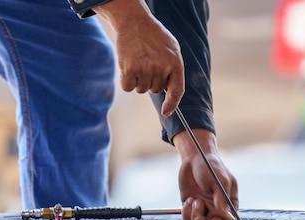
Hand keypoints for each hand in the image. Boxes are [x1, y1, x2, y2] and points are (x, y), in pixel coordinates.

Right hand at [94, 0, 184, 115]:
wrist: (134, 22)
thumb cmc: (153, 36)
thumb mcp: (171, 49)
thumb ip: (172, 68)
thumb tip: (170, 91)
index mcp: (175, 63)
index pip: (177, 91)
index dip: (172, 104)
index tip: (166, 112)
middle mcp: (162, 68)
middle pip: (155, 90)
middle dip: (150, 81)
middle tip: (146, 63)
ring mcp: (146, 70)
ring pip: (141, 89)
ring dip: (138, 80)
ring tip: (137, 61)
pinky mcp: (130, 70)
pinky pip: (128, 87)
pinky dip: (126, 81)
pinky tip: (127, 65)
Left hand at [174, 129, 238, 219]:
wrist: (195, 158)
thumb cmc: (211, 167)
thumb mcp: (221, 182)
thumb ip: (223, 201)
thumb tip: (227, 218)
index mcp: (229, 204)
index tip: (213, 218)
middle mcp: (216, 208)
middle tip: (199, 215)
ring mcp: (203, 208)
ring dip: (194, 216)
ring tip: (195, 201)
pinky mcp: (190, 206)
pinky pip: (187, 218)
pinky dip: (186, 212)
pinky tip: (189, 200)